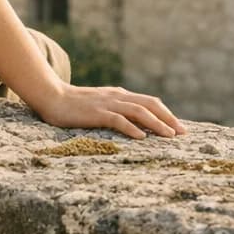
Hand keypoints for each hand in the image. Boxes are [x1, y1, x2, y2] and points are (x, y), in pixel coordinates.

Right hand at [32, 84, 185, 139]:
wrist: (51, 96)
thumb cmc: (75, 105)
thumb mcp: (101, 104)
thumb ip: (117, 110)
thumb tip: (138, 124)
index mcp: (120, 95)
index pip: (150, 102)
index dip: (167, 114)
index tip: (180, 128)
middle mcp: (117, 97)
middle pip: (150, 104)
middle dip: (169, 118)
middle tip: (183, 133)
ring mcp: (107, 104)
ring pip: (138, 111)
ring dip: (156, 123)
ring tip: (169, 136)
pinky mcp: (96, 113)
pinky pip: (117, 119)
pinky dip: (131, 128)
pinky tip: (141, 137)